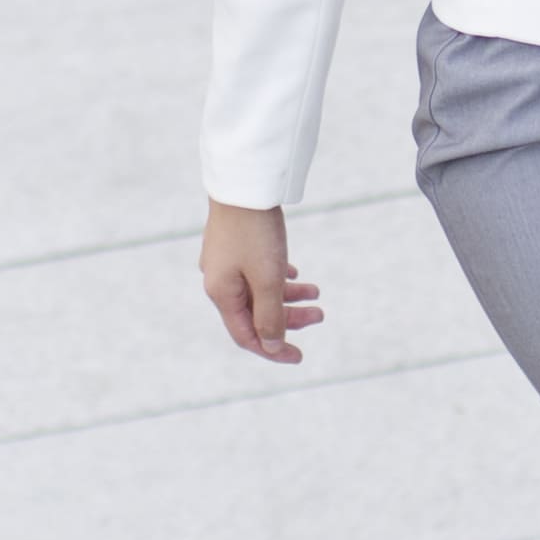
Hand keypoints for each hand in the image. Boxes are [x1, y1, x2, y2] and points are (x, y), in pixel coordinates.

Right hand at [199, 200, 318, 362]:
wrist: (243, 183)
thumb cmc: (255, 232)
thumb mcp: (267, 279)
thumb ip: (270, 317)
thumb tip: (271, 347)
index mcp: (222, 294)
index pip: (247, 336)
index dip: (273, 350)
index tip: (300, 356)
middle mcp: (219, 280)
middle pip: (255, 314)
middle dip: (289, 319)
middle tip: (320, 315)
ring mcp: (224, 261)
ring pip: (258, 291)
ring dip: (288, 296)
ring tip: (316, 292)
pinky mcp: (234, 244)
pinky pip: (256, 272)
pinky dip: (276, 278)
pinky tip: (294, 273)